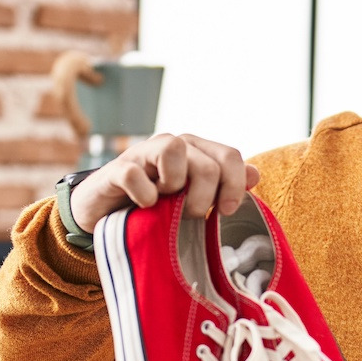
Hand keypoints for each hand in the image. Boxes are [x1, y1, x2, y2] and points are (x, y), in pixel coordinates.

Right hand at [69, 133, 258, 231]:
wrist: (107, 212)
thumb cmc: (156, 205)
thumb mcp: (192, 198)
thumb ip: (223, 185)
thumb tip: (254, 175)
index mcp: (196, 151)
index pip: (230, 156)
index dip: (234, 185)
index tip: (226, 211)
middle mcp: (172, 145)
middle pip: (206, 163)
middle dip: (204, 197)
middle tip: (191, 215)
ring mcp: (143, 153)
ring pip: (173, 149)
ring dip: (175, 186)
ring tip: (165, 204)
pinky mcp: (116, 169)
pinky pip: (136, 173)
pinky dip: (143, 194)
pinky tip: (143, 205)